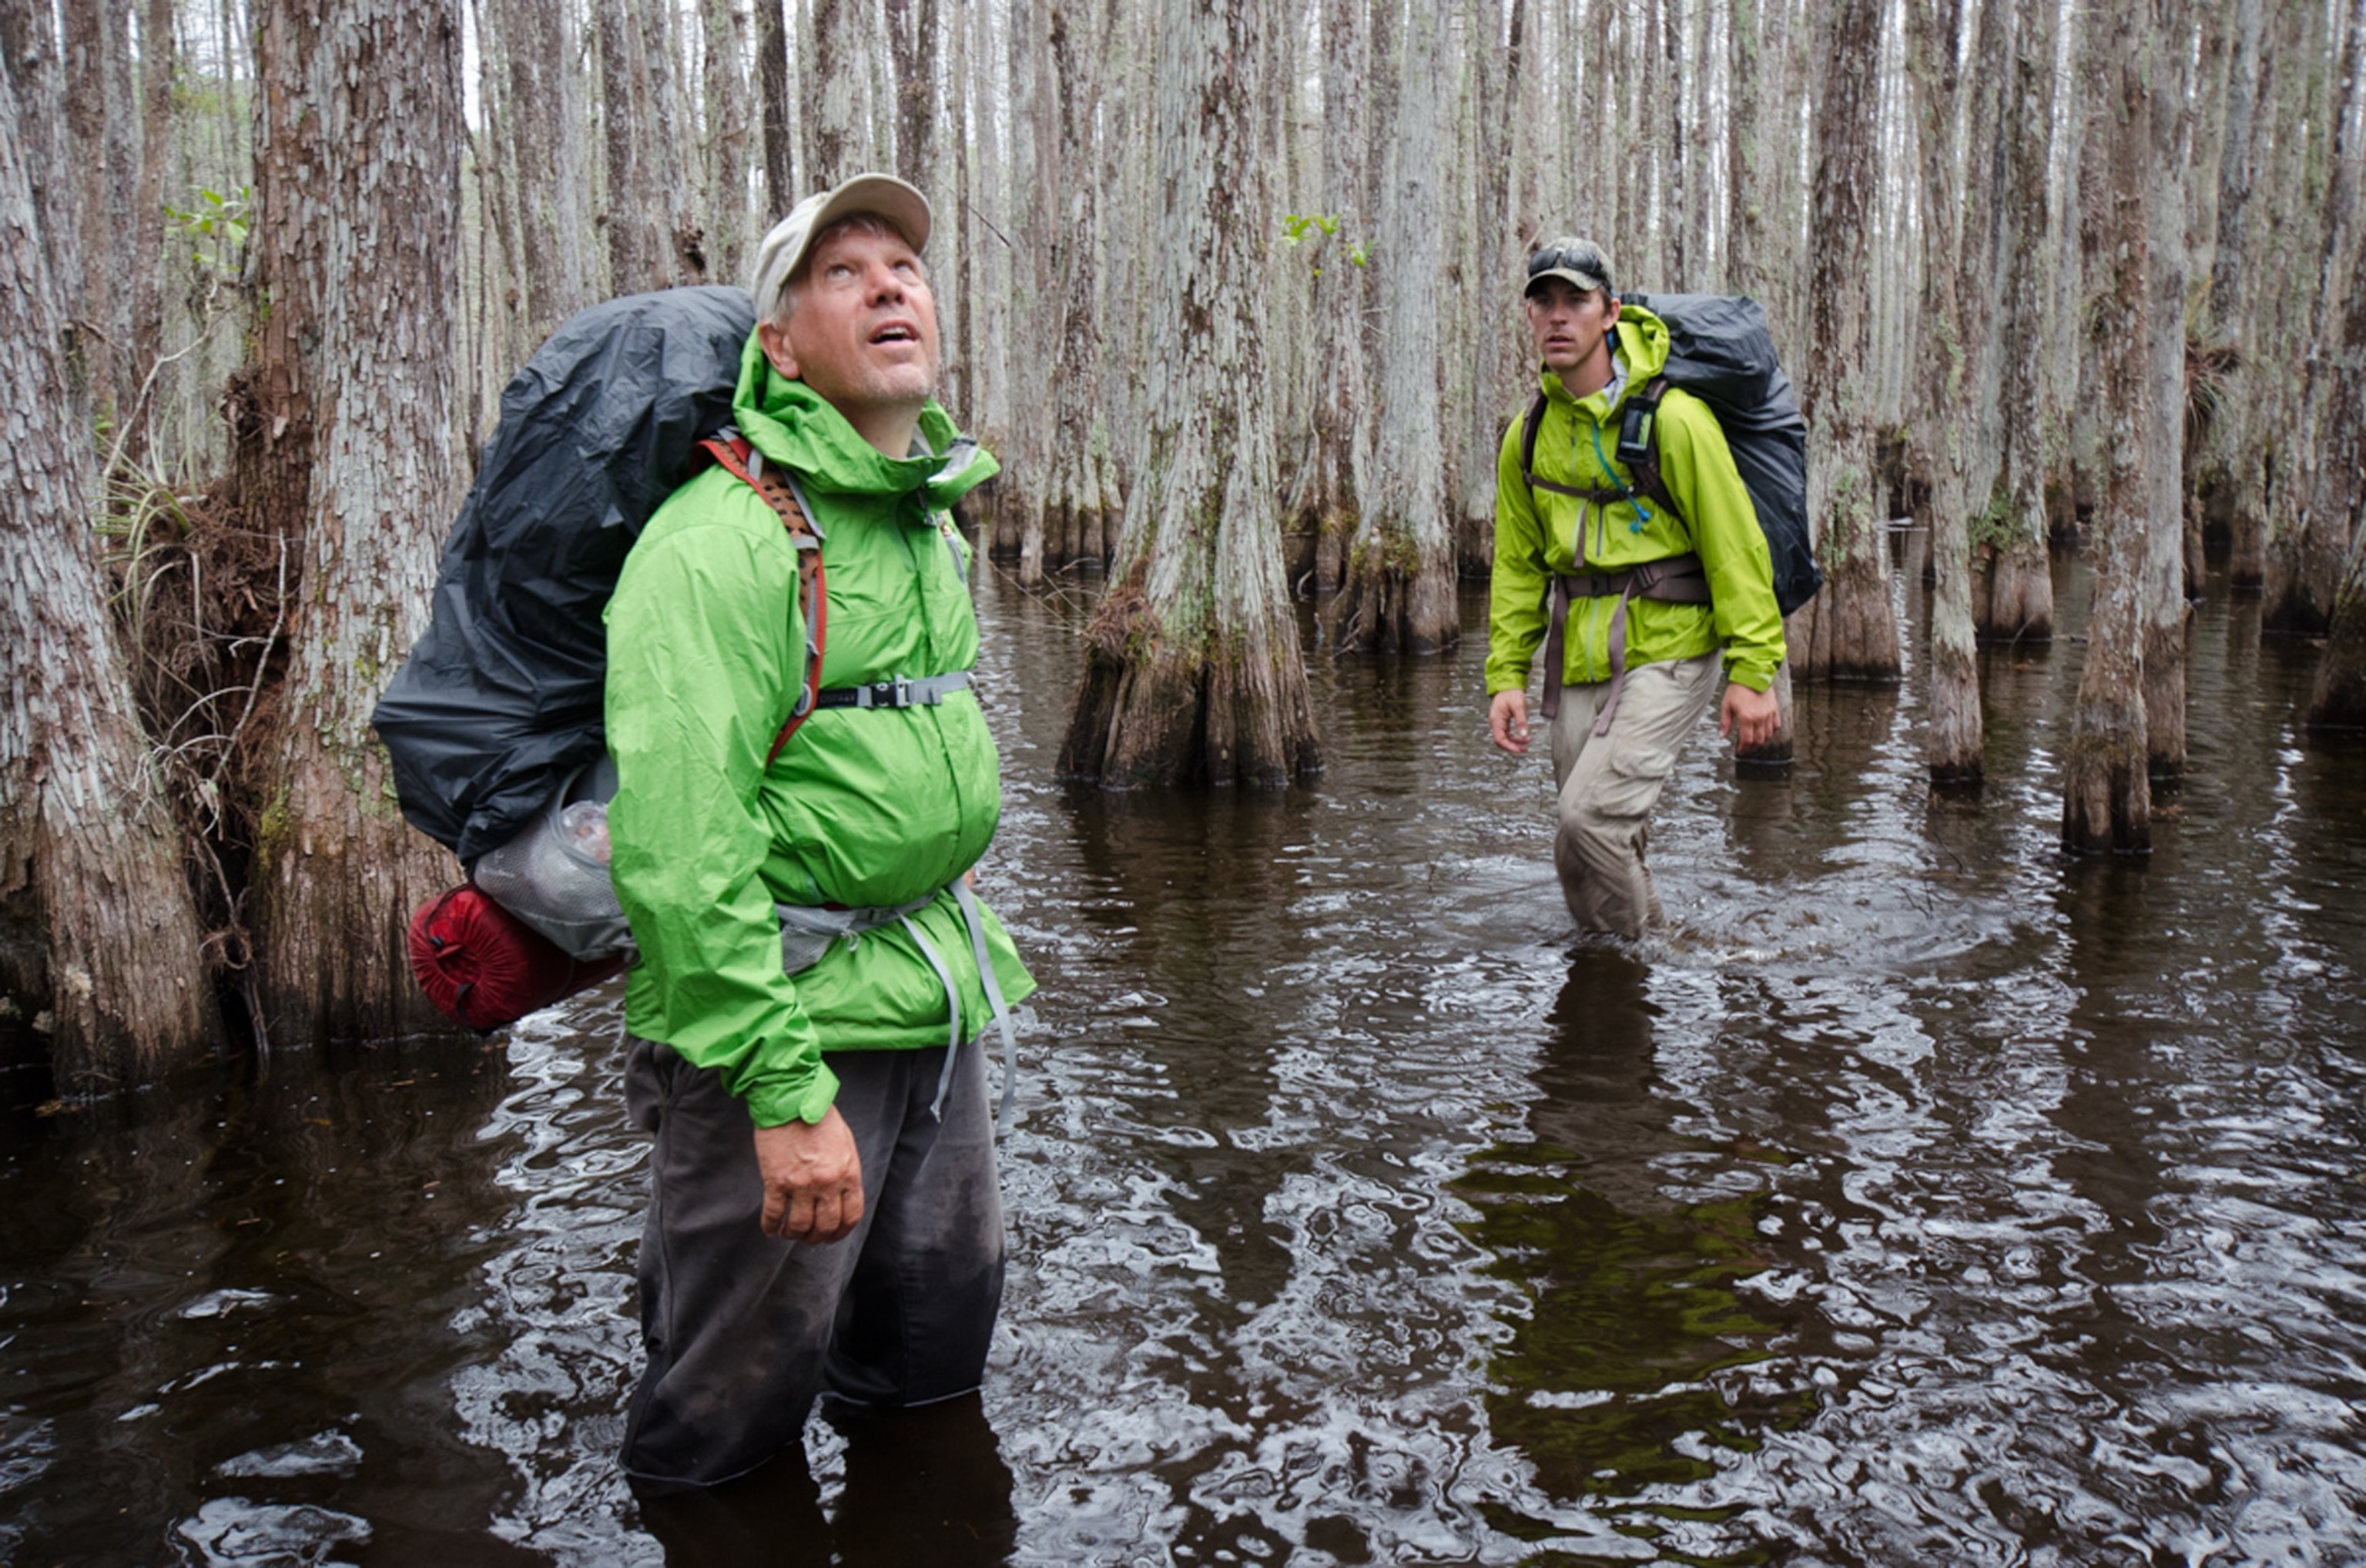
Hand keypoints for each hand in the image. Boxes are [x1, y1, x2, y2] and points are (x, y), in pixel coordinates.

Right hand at [754, 1107, 864, 1243]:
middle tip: (809, 1237)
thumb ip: (845, 1172)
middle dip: (818, 1238)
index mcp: (848, 1174)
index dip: (841, 1232)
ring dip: (795, 1235)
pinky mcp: (776, 1182)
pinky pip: (773, 1215)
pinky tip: (771, 1229)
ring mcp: (801, 1185)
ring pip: (800, 1226)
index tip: (832, 1236)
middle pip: (826, 1226)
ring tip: (790, 1232)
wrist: (791, 1099)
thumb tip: (841, 1196)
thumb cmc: (819, 1118)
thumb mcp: (845, 1144)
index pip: (851, 1216)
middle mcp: (827, 1183)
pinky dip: (771, 1227)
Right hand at [1489, 689, 1531, 754]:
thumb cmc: (1511, 693)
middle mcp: (1495, 722)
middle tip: (1524, 748)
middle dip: (1513, 746)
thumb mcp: (1518, 706)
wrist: (1508, 684)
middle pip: (1502, 740)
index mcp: (1496, 720)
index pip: (1500, 739)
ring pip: (1505, 737)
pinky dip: (1515, 736)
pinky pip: (1507, 733)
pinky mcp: (1502, 721)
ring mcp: (1498, 722)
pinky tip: (1522, 736)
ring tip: (1526, 742)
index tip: (1519, 749)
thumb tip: (1524, 734)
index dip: (1509, 746)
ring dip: (1515, 742)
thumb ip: (1521, 721)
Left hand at [1719, 681, 1781, 750]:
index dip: (1743, 748)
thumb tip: (1722, 736)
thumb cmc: (1738, 689)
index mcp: (1746, 718)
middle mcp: (1759, 718)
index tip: (1740, 751)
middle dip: (1752, 747)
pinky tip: (1765, 732)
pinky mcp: (1775, 709)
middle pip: (1758, 740)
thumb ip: (1725, 722)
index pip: (1747, 740)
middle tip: (1747, 748)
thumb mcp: (1726, 705)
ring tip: (1755, 741)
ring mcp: (1769, 714)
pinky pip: (1776, 725)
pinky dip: (1771, 731)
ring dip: (1761, 741)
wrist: (1752, 675)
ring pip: (1768, 735)